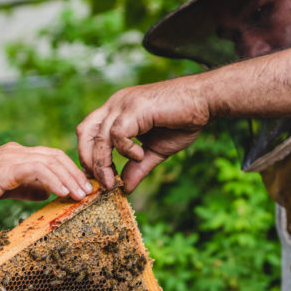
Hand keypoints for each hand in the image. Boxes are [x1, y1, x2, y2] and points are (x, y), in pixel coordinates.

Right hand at [0, 143, 91, 216]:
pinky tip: (63, 193)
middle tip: (88, 191)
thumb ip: (27, 188)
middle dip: (75, 173)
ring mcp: (11, 156)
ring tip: (80, 195)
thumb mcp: (6, 190)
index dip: (69, 171)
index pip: (50, 157)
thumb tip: (47, 192)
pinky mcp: (7, 167)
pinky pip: (39, 170)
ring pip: (51, 161)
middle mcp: (15, 151)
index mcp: (15, 154)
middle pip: (56, 156)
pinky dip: (55, 181)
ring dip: (69, 178)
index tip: (80, 187)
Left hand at [76, 77, 210, 191]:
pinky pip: (118, 134)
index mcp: (117, 111)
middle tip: (100, 184)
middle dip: (87, 160)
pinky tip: (141, 155)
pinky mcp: (135, 108)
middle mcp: (116, 104)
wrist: (205, 101)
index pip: (89, 132)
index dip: (89, 156)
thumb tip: (125, 189)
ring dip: (103, 164)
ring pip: (99, 137)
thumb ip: (138, 167)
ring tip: (113, 182)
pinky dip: (125, 151)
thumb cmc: (183, 121)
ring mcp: (124, 104)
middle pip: (85, 132)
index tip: (98, 180)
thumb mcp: (155, 151)